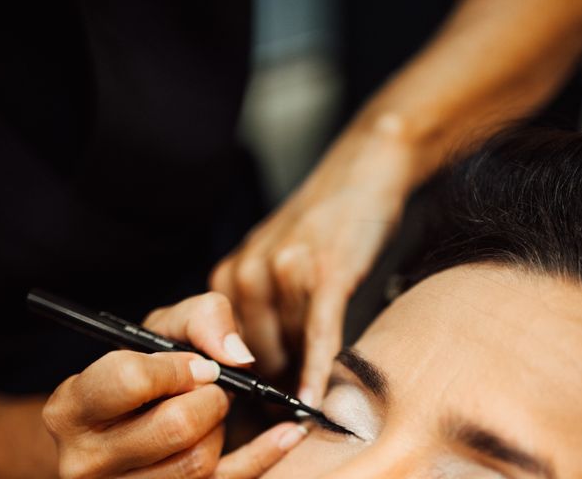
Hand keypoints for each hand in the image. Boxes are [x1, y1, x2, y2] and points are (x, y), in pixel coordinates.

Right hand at [43, 292, 306, 477]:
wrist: (118, 425)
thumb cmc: (142, 371)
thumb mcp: (162, 329)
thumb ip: (202, 319)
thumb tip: (237, 357)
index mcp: (73, 406)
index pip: (130, 380)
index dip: (176, 367)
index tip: (198, 366)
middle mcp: (86, 459)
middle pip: (175, 427)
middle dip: (209, 398)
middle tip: (211, 388)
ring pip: (197, 464)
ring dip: (219, 428)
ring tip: (209, 411)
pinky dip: (263, 457)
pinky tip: (288, 433)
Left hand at [211, 113, 414, 405]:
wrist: (358, 173)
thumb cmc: (315, 223)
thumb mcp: (268, 260)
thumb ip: (256, 308)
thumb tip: (259, 370)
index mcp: (228, 275)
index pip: (223, 349)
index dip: (241, 382)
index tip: (254, 408)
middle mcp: (248, 274)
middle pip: (256, 356)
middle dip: (275, 384)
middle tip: (290, 407)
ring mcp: (285, 273)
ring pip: (289, 349)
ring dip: (302, 376)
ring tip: (314, 395)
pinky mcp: (325, 275)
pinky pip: (317, 336)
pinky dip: (317, 371)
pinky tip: (316, 401)